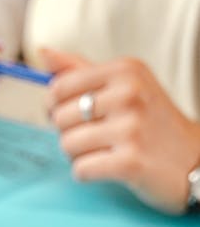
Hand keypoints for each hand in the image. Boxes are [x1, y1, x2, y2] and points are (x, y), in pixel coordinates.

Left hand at [42, 49, 199, 212]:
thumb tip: (43, 52)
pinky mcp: (129, 162)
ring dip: (78, 155)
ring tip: (104, 152)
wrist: (194, 160)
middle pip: (59, 118)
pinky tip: (108, 168)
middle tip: (97, 137)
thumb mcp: (126, 85)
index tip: (73, 114)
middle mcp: (129, 94)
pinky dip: (87, 174)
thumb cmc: (152, 122)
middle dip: (69, 133)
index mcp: (125, 70)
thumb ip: (83, 70)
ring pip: (67, 145)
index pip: (59, 87)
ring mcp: (130, 128)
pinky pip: (80, 169)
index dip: (56, 107)